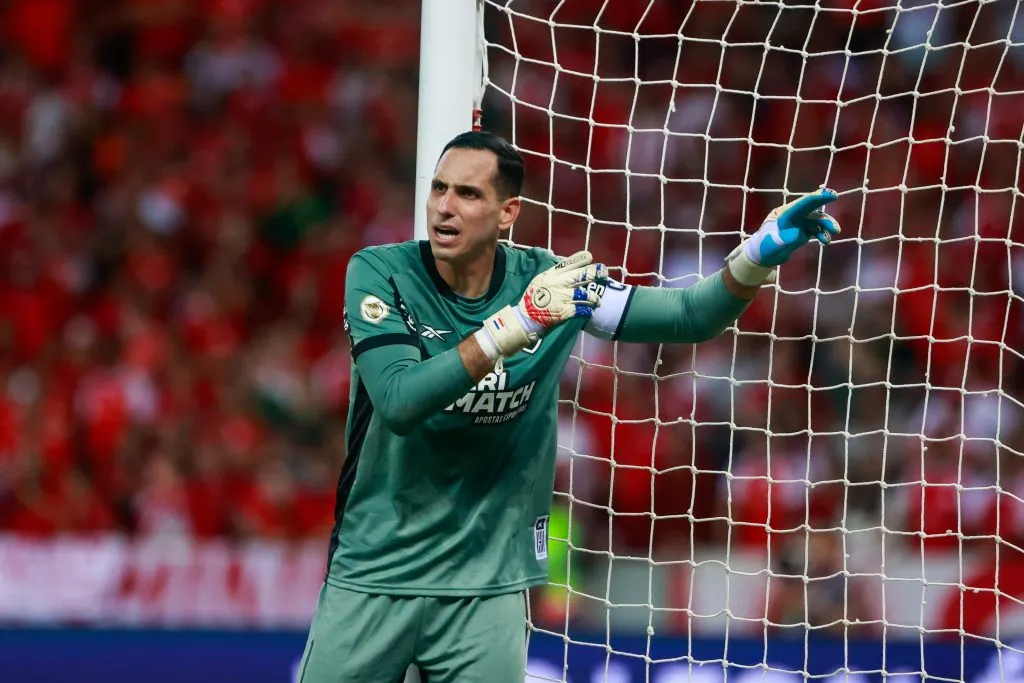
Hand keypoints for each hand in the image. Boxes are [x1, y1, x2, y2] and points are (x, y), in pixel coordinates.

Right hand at [475, 251, 607, 360]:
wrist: (525, 319)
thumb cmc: (532, 299)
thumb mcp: (539, 281)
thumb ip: (553, 274)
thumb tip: (566, 267)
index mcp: (551, 275)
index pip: (569, 263)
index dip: (582, 259)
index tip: (590, 258)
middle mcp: (558, 284)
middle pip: (582, 275)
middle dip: (595, 273)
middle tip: (604, 273)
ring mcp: (562, 298)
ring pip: (585, 294)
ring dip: (594, 297)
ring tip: (597, 300)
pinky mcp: (565, 312)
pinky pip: (582, 310)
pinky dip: (587, 310)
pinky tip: (590, 311)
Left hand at [726, 188, 841, 285]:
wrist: (763, 256)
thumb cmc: (765, 247)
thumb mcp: (774, 244)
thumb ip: (786, 239)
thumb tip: (799, 234)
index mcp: (784, 214)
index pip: (802, 203)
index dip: (816, 198)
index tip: (830, 194)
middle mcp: (793, 216)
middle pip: (810, 206)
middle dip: (823, 201)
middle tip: (834, 196)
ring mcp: (799, 223)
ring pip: (817, 219)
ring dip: (827, 224)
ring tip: (835, 231)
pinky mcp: (803, 232)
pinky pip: (817, 229)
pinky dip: (823, 234)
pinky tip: (826, 240)